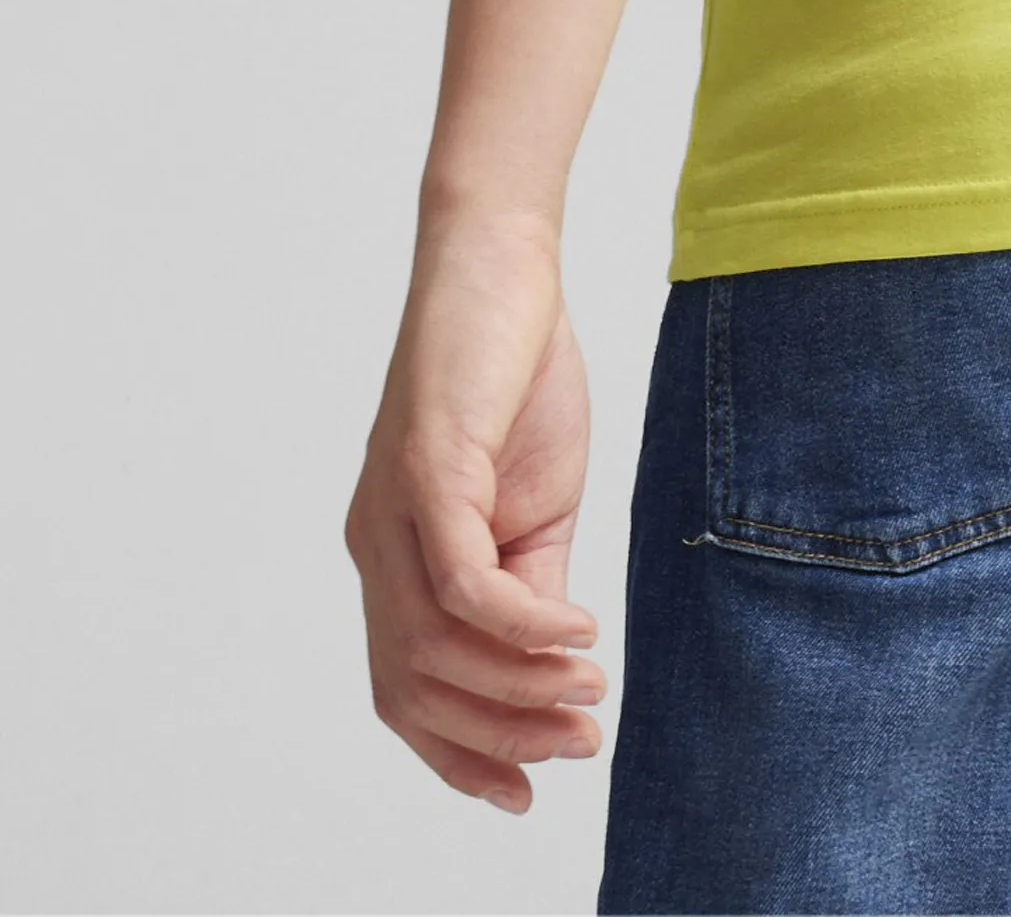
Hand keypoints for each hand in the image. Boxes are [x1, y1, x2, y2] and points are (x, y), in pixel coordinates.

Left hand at [345, 215, 603, 812]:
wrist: (501, 263)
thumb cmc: (517, 373)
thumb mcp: (536, 500)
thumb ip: (532, 579)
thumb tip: (550, 666)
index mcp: (395, 555)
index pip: (405, 690)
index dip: (460, 754)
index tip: (528, 790)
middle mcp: (376, 543)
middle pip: (414, 687)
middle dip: (500, 735)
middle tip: (582, 741)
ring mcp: (394, 507)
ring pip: (435, 648)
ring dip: (519, 688)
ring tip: (591, 691)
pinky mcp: (428, 466)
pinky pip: (462, 580)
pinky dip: (520, 622)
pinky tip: (578, 631)